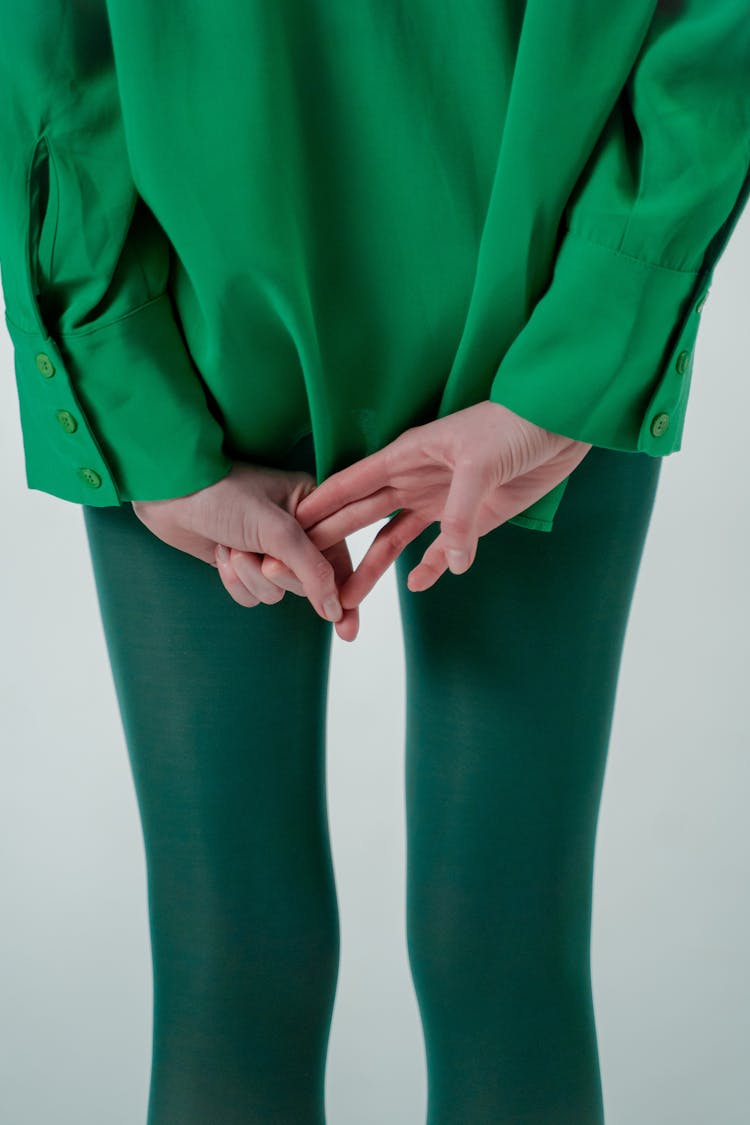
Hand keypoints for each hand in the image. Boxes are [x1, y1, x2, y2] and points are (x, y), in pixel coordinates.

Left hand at [130, 460, 359, 640]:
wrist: (169, 490)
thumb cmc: (224, 494)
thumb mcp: (277, 530)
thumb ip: (312, 570)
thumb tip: (334, 609)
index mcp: (315, 506)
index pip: (339, 558)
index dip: (343, 594)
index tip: (347, 629)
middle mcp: (296, 529)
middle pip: (307, 582)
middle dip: (279, 574)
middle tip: (264, 557)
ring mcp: (266, 548)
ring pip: (275, 592)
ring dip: (250, 576)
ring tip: (232, 547)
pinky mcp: (241, 562)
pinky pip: (251, 595)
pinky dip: (234, 581)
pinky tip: (220, 553)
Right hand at [264, 401, 590, 607]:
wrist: (561, 424)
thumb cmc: (515, 425)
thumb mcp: (480, 462)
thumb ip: (458, 512)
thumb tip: (448, 562)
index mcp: (408, 455)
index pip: (354, 482)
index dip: (323, 503)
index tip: (292, 526)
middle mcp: (417, 479)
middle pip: (365, 515)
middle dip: (335, 541)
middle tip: (302, 569)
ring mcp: (443, 500)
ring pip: (396, 539)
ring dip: (375, 567)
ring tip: (350, 598)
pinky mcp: (473, 517)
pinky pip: (443, 548)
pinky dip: (431, 566)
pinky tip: (414, 585)